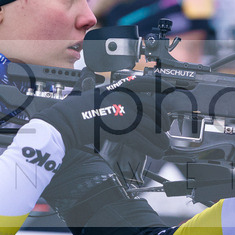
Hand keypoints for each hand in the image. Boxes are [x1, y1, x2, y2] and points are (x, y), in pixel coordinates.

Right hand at [33, 74, 170, 156]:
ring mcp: (120, 111)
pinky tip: (155, 152)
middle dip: (163, 120)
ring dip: (159, 139)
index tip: (171, 89)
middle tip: (166, 130)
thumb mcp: (91, 94)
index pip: (144, 82)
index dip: (160, 85)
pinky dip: (150, 147)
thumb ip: (104, 92)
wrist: (63, 122)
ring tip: (163, 147)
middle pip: (152, 106)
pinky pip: (140, 139)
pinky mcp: (117, 128)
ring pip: (149, 126)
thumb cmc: (73, 110)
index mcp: (116, 88)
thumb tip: (112, 93)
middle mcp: (121, 97)